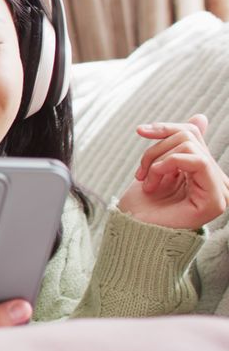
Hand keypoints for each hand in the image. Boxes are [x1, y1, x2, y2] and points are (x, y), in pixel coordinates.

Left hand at [118, 114, 228, 229]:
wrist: (131, 233)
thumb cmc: (142, 206)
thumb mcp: (158, 167)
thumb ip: (182, 145)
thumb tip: (201, 117)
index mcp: (205, 173)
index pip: (192, 134)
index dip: (165, 128)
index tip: (140, 131)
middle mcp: (218, 182)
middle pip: (189, 137)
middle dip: (155, 149)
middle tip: (140, 172)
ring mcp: (219, 192)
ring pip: (190, 147)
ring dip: (157, 160)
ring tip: (146, 181)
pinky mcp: (215, 200)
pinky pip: (197, 161)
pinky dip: (168, 164)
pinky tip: (153, 180)